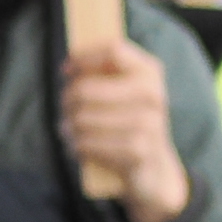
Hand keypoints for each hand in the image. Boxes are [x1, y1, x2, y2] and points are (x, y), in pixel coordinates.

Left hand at [59, 38, 195, 221]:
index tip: (66, 70)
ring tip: (69, 128)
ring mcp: (149, 124)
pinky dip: (77, 145)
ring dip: (68, 125)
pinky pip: (87, 143)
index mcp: (150, 72)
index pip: (114, 50)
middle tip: (66, 108)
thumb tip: (69, 68)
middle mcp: (154, 95)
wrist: (156, 171)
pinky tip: (78, 146)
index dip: (83, 57)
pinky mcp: (139, 151)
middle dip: (67, 99)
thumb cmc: (129, 122)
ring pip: (82, 118)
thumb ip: (103, 72)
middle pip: (86, 88)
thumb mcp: (124, 92)